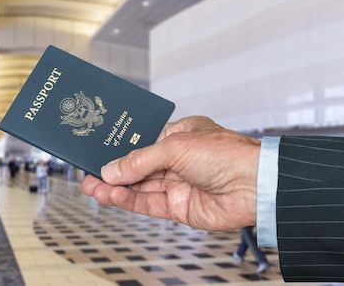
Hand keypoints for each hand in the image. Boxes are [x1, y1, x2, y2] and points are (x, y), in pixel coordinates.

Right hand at [81, 116, 260, 230]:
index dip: (119, 149)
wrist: (255, 185)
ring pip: (139, 187)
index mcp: (179, 136)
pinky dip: (128, 201)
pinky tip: (111, 195)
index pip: (142, 142)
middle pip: (137, 166)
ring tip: (91, 187)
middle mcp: (177, 160)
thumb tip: (111, 170)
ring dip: (115, 187)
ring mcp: (178, 184)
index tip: (97, 152)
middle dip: (112, 171)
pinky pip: (147, 204)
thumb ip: (140, 160)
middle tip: (87, 174)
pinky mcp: (179, 208)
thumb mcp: (174, 147)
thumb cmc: (225, 154)